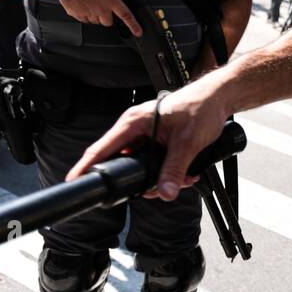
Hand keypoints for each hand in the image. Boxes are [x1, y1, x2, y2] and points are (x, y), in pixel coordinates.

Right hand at [58, 0, 141, 36]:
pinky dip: (84, 14)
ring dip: (95, 15)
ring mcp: (90, 14)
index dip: (134, 26)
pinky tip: (82, 4)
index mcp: (111, 0)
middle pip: (108, 22)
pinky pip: (85, 19)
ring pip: (96, 21)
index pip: (126, 15)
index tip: (138, 32)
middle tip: (101, 7)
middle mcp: (101, 9)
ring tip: (89, 2)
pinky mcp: (79, 16)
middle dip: (106, 17)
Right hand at [65, 77, 227, 199]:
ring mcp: (147, 135)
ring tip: (182, 178)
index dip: (86, 165)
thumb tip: (164, 192)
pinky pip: (156, 162)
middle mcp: (136, 129)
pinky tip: (186, 172)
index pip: (102, 147)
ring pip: (143, 166)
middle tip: (158, 190)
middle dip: (142, 181)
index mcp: (134, 122)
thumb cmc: (201, 107)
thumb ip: (175, 169)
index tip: (73, 180)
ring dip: (161, 177)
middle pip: (124, 162)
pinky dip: (169, 171)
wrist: (219, 98)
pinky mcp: (158, 141)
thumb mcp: (187, 143)